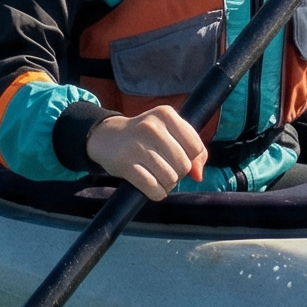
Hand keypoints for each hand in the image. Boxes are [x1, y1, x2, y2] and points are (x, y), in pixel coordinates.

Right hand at [87, 106, 208, 200]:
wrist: (107, 137)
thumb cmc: (146, 137)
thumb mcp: (170, 132)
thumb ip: (193, 150)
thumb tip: (198, 176)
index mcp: (166, 114)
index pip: (196, 148)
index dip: (190, 159)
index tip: (176, 157)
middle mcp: (152, 126)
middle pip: (184, 165)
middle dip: (178, 173)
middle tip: (165, 168)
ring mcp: (137, 145)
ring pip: (170, 178)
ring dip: (167, 184)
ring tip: (157, 176)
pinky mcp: (125, 163)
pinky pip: (153, 188)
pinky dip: (156, 193)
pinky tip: (151, 186)